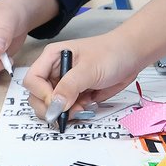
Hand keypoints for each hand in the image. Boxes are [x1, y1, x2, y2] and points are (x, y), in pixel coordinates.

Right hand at [23, 33, 146, 121]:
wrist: (132, 56)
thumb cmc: (111, 53)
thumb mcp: (89, 69)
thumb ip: (70, 87)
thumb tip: (55, 106)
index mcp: (51, 58)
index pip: (33, 80)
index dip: (42, 94)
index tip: (59, 103)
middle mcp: (54, 71)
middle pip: (37, 97)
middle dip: (52, 108)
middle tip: (70, 110)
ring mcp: (64, 84)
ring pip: (52, 107)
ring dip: (65, 112)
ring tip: (82, 106)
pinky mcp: (75, 95)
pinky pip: (67, 110)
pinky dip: (75, 113)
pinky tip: (88, 105)